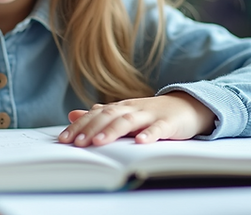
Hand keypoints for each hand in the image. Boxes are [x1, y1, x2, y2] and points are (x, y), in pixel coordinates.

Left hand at [57, 92, 215, 146]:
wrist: (186, 106)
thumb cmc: (151, 113)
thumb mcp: (123, 113)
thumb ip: (99, 115)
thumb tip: (72, 115)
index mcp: (120, 107)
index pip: (95, 115)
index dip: (79, 126)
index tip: (64, 139)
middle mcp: (132, 109)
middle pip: (109, 117)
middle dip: (91, 129)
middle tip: (77, 143)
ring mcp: (150, 115)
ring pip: (129, 121)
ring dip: (113, 131)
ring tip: (99, 141)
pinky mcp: (168, 123)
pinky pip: (159, 129)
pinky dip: (149, 134)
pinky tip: (140, 142)